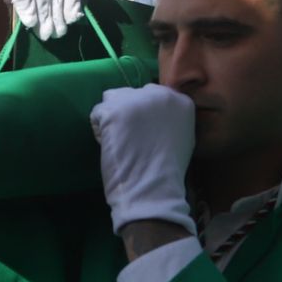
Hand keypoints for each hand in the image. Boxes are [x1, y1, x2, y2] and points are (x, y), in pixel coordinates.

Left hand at [90, 84, 195, 235]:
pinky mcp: (113, 110)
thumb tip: (156, 114)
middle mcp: (160, 94)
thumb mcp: (183, 138)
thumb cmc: (168, 172)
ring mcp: (136, 100)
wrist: (152, 188)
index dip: (145, 115)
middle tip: (129, 137)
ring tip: (118, 139)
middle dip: (129, 112)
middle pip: (134, 94)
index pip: (154, 95)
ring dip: (113, 115)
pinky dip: (100, 130)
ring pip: (113, 98)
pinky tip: (111, 146)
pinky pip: (97, 114)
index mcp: (181, 101)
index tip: (145, 134)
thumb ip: (172, 119)